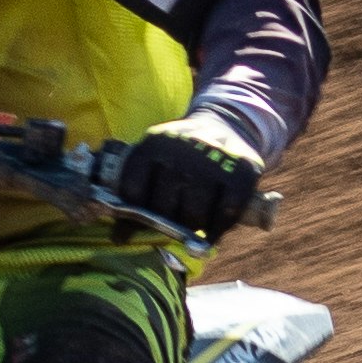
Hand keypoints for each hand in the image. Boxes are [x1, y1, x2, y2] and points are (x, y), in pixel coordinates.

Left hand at [105, 117, 262, 240]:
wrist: (227, 125)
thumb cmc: (184, 156)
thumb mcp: (157, 157)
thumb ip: (139, 188)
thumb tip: (119, 238)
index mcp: (153, 144)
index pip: (132, 190)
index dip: (131, 217)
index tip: (134, 228)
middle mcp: (181, 149)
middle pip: (164, 208)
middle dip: (167, 224)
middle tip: (173, 225)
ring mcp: (212, 159)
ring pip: (194, 215)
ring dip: (193, 227)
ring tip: (193, 225)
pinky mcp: (242, 170)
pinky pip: (225, 214)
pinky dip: (218, 228)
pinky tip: (213, 229)